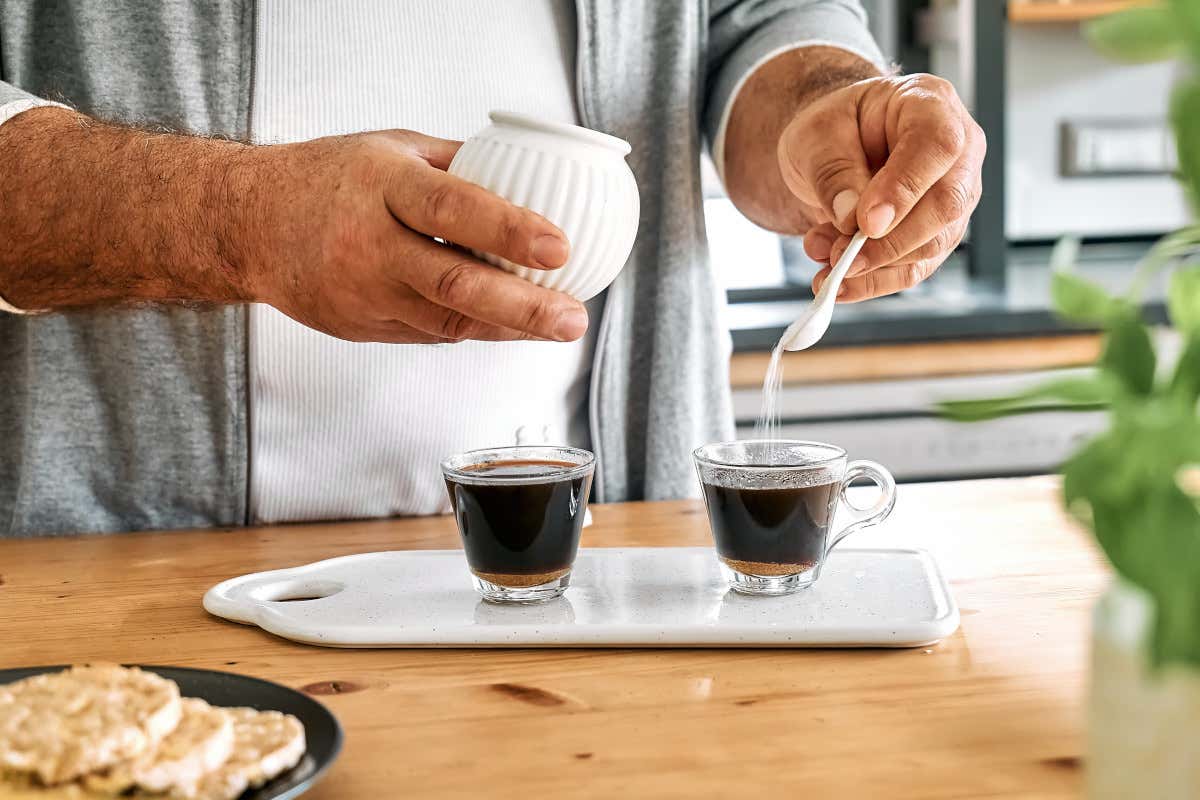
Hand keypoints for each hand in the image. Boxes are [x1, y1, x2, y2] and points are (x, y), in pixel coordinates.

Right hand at [240, 129, 584, 342]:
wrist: (245, 223)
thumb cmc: (326, 177)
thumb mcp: (388, 147)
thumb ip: (454, 163)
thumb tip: (527, 169)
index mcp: (380, 185)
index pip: (452, 209)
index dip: (508, 231)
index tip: (560, 246)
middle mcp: (368, 242)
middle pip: (455, 284)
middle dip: (523, 307)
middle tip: (574, 318)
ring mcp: (360, 292)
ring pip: (446, 321)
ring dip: (509, 328)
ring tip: (558, 326)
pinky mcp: (357, 327)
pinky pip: (428, 333)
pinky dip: (473, 330)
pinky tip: (510, 326)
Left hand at [777, 74, 984, 301]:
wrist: (834, 147)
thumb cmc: (834, 129)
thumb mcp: (816, 136)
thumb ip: (834, 173)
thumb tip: (852, 221)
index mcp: (930, 105)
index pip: (937, 146)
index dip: (905, 188)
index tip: (866, 223)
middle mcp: (957, 152)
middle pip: (945, 205)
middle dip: (889, 243)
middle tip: (839, 258)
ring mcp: (954, 196)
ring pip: (932, 245)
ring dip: (874, 265)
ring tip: (825, 259)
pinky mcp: (937, 235)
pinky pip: (914, 268)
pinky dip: (874, 282)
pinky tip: (838, 282)